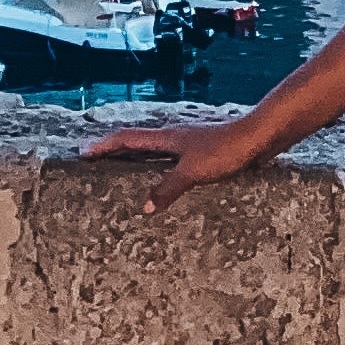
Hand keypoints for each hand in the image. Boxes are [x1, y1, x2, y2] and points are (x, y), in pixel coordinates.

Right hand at [78, 113, 267, 206]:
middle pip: (139, 143)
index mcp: (167, 138)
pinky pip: (176, 161)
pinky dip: (164, 170)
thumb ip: (168, 188)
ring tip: (126, 174)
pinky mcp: (206, 153)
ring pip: (157, 151)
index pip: (127, 139)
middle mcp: (175, 138)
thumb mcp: (193, 172)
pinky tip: (170, 183)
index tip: (84, 152)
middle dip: (116, 152)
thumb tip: (145, 207)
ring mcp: (191, 144)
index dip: (104, 146)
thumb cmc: (226, 149)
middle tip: (98, 162)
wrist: (260, 137)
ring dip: (140, 160)